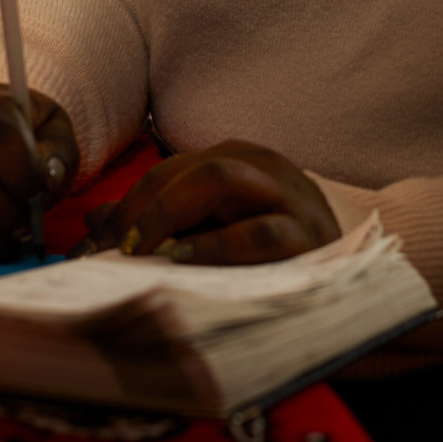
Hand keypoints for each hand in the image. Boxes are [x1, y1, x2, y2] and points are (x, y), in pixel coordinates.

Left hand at [80, 142, 341, 264]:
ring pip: (222, 179)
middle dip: (140, 210)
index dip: (121, 210)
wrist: (357, 279)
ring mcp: (288, 197)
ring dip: (171, 213)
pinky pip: (259, 232)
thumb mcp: (217, 234)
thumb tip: (95, 221)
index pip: (166, 173)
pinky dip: (215, 246)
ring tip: (142, 251)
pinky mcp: (309, 235)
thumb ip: (164, 223)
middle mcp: (262, 169)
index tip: (86, 253)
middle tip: (110, 254)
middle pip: (188, 170)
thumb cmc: (279, 256)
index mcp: (238, 162)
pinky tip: (184, 262)